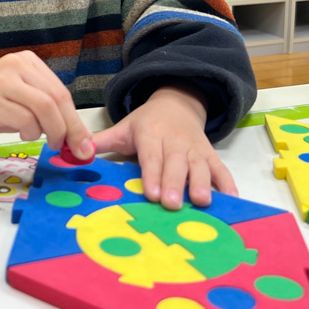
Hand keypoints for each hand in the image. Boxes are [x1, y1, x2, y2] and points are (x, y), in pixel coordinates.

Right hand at [0, 51, 92, 157]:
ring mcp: (3, 80)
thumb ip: (47, 111)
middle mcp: (17, 65)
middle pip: (56, 98)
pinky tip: (22, 134)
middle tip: (74, 149)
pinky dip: (30, 132)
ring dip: (51, 131)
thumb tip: (78, 137)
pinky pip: (24, 119)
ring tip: (45, 140)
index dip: (76, 119)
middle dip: (70, 128)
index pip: (61, 91)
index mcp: (28, 62)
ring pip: (44, 107)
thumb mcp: (21, 100)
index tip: (84, 142)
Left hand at [92, 86, 235, 210]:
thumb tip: (76, 151)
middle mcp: (175, 141)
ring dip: (202, 184)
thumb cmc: (146, 124)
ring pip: (200, 166)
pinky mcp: (210, 155)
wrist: (177, 103)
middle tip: (172, 205)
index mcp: (151, 134)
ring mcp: (195, 149)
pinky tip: (232, 201)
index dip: (152, 174)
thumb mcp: (124, 128)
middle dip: (174, 184)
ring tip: (202, 202)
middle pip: (175, 164)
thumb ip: (101, 141)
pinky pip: (221, 169)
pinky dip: (228, 184)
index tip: (151, 193)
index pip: (151, 156)